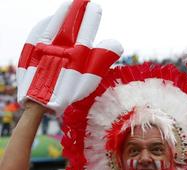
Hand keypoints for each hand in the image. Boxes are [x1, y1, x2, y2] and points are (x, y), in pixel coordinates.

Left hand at [17, 0, 122, 115]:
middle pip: (70, 24)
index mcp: (77, 57)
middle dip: (77, 10)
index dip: (92, 17)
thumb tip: (116, 43)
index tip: (95, 7)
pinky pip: (37, 32)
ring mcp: (43, 49)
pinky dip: (45, 23)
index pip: (86, 31)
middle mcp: (60, 50)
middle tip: (83, 0)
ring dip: (63, 13)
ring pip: (54, 25)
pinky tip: (51, 18)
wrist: (42, 103)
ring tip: (69, 4)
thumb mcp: (90, 78)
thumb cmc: (69, 92)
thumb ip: (103, 59)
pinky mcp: (31, 51)